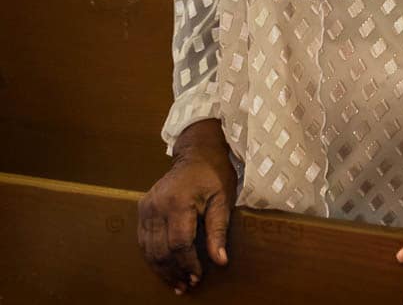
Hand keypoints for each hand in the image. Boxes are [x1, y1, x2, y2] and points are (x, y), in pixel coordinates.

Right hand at [137, 121, 236, 293]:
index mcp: (178, 203)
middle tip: (186, 286)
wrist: (196, 153)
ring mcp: (146, 207)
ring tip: (175, 283)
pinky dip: (153, 257)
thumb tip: (221, 260)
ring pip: (148, 249)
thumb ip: (219, 231)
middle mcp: (156, 206)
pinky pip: (143, 240)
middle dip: (173, 271)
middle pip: (160, 250)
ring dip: (161, 269)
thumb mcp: (223, 199)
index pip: (179, 244)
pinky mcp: (142, 209)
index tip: (198, 277)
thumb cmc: (214, 174)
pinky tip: (164, 268)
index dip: (188, 264)